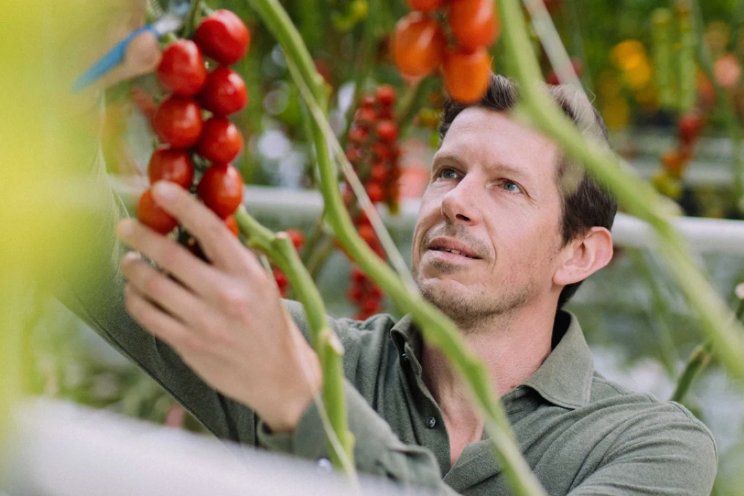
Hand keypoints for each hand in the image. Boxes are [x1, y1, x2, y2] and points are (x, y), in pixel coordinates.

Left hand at [116, 181, 320, 431]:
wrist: (279, 374)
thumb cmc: (268, 321)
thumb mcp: (262, 282)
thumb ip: (232, 255)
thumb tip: (198, 220)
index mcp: (248, 274)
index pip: (211, 230)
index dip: (182, 206)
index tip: (159, 190)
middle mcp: (226, 296)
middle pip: (171, 256)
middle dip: (141, 235)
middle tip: (125, 225)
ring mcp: (205, 323)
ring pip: (153, 286)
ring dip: (133, 267)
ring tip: (128, 259)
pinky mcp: (189, 345)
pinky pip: (148, 316)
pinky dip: (134, 299)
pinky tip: (134, 291)